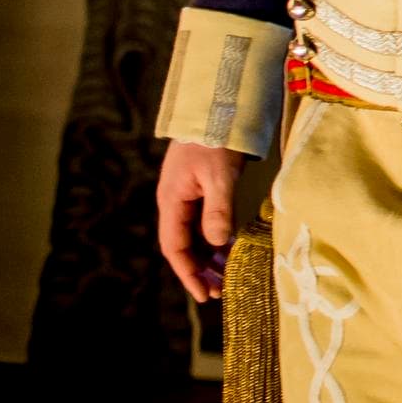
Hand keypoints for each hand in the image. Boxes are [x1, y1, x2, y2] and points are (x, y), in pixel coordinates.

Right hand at [157, 139, 247, 303]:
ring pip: (195, 236)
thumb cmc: (215, 140)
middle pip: (184, 246)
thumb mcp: (219, 175)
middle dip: (199, 271)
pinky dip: (216, 239)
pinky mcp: (202, 191)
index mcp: (172, 202)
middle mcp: (176, 203)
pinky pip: (205, 223)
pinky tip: (229, 250)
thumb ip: (218, 208)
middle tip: (218, 292)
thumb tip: (216, 243)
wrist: (216, 109)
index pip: (175, 247)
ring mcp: (188, 197)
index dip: (188, 273)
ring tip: (225, 277)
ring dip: (208, 257)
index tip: (203, 294)